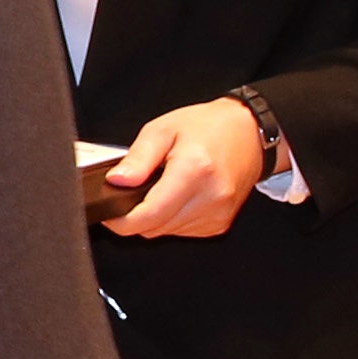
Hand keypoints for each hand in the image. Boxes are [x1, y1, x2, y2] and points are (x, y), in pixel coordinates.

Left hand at [102, 97, 267, 240]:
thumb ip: (138, 158)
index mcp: (194, 171)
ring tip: (160, 187)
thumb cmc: (208, 127)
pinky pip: (182, 230)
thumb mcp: (162, 129)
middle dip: (135, 216)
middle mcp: (210, 197)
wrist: (248, 133)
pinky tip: (176, 196)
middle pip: (154, 227)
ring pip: (166, 232)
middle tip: (133, 191)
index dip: (121, 221)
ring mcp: (218, 214)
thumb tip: (117, 180)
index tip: (109, 213)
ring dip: (154, 217)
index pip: (149, 215)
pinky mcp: (220, 223)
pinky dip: (171, 219)